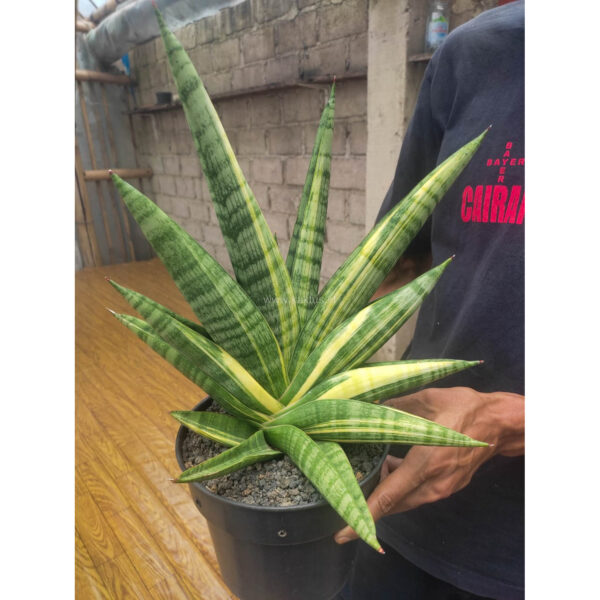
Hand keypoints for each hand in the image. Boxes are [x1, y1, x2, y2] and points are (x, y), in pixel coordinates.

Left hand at [334, 386, 523, 543]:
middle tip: (348, 486)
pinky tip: (393, 464)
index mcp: (425, 463)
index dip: (364, 516)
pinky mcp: (448, 487)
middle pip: (393, 504)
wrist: (501, 423)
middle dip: (369, 500)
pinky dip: (400, 486)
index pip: (388, 497)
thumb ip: (396, 406)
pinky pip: (416, 494)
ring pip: (404, 500)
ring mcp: (443, 488)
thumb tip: (371, 407)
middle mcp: (433, 483)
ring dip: (386, 490)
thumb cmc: (466, 409)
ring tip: (374, 464)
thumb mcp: (429, 399)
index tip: (342, 534)